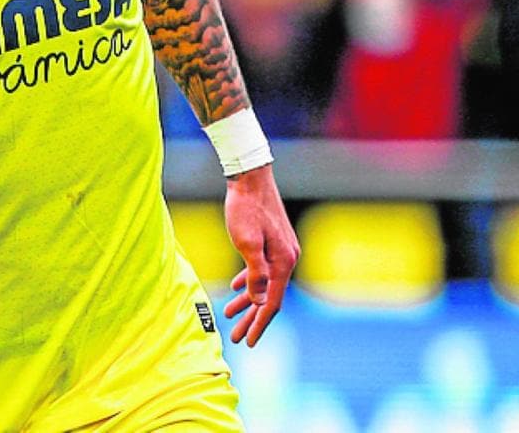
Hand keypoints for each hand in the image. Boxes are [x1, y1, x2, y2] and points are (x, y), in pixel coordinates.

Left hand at [222, 163, 299, 346]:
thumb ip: (254, 274)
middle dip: (252, 318)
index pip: (271, 302)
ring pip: (264, 284)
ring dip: (248, 300)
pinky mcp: (272, 241)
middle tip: (236, 336)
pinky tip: (238, 288)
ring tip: (230, 314)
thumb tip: (257, 300)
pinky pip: (262, 270)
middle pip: (269, 296)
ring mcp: (281, 250)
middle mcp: (287, 259)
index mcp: (282, 262)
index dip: (259, 323)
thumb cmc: (245, 209)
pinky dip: (250, 281)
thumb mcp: (246, 243)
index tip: (247, 341)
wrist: (250, 177)